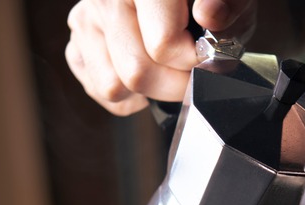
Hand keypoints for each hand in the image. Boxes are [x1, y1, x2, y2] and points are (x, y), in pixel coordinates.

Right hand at [65, 0, 256, 115]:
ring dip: (151, 91)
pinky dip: (130, 95)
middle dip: (175, 84)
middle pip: (137, 73)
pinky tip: (150, 72)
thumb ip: (227, 5)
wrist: (179, 4)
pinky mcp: (77, 44)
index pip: (163, 45)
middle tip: (193, 71)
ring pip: (114, 87)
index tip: (208, 56)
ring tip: (170, 69)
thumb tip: (210, 15)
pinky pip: (101, 90)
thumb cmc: (210, 1)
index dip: (194, 62)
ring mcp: (86, 21)